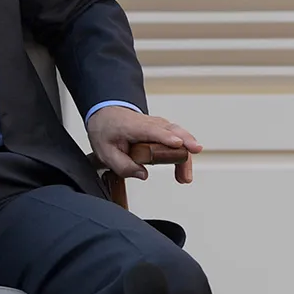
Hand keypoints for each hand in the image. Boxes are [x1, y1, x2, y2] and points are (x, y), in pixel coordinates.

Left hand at [87, 105, 201, 183]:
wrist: (106, 115)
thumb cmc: (106, 130)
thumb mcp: (105, 152)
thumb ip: (122, 166)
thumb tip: (142, 174)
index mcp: (134, 126)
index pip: (153, 130)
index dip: (166, 137)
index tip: (178, 144)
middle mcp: (150, 123)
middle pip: (173, 132)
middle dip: (185, 146)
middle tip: (188, 165)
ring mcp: (159, 126)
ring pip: (179, 136)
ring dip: (185, 155)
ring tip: (185, 178)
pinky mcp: (164, 131)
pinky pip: (179, 139)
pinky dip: (184, 153)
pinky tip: (183, 170)